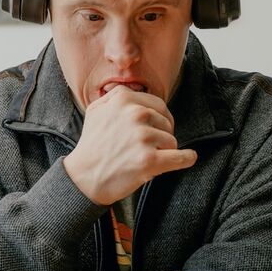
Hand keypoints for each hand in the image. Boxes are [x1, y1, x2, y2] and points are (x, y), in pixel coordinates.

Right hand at [63, 85, 196, 204]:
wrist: (83, 178)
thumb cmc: (91, 146)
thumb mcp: (96, 110)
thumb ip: (116, 96)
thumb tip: (137, 92)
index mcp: (123, 99)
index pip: (158, 105)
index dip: (159, 118)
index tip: (156, 128)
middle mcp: (134, 114)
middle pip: (166, 122)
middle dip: (162, 134)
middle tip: (149, 147)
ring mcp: (142, 137)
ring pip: (171, 141)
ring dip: (164, 151)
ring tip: (146, 158)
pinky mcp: (149, 160)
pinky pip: (180, 157)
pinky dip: (186, 158)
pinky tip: (188, 158)